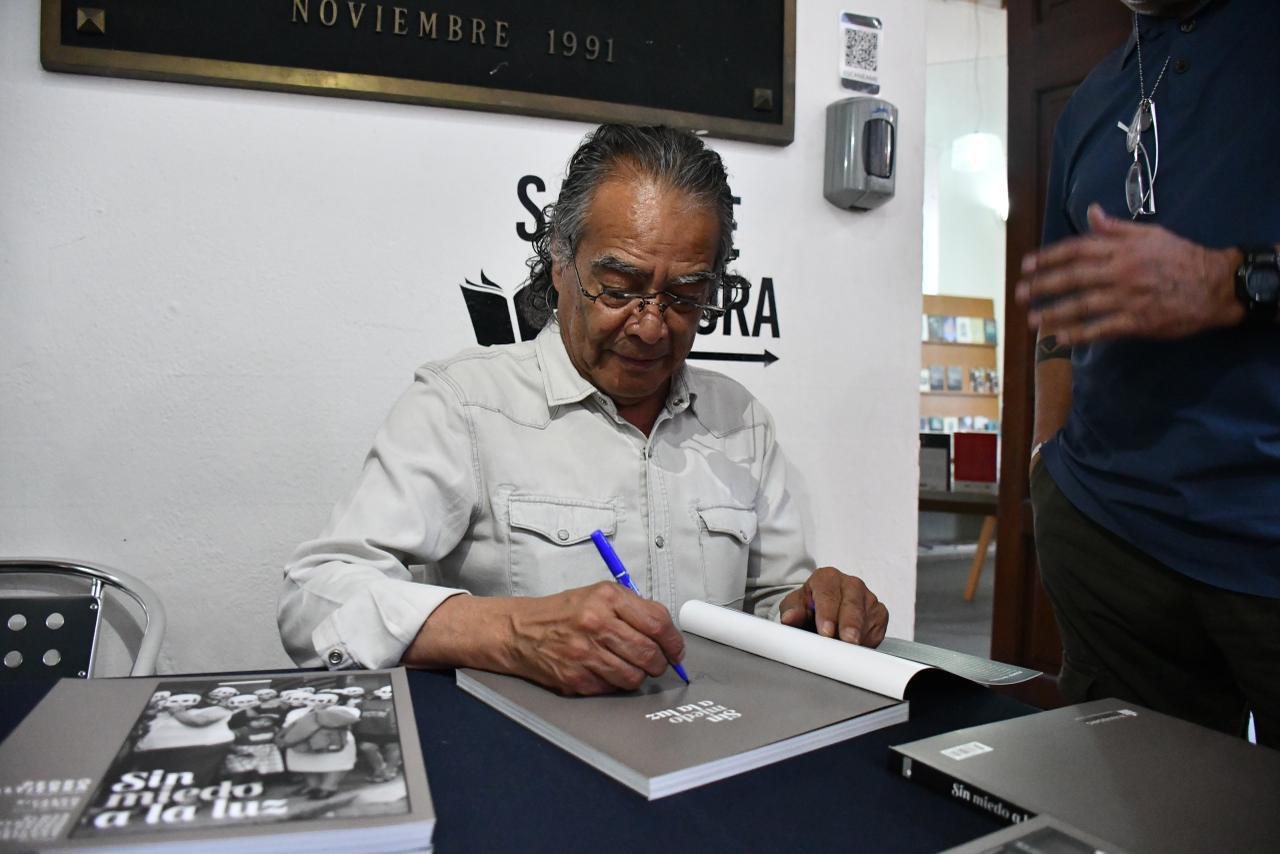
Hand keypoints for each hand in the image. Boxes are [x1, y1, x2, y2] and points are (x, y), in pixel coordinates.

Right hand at [407, 583, 684, 695]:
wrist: (519, 630)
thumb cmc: (563, 612)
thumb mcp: (598, 595)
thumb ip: (633, 609)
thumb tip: (667, 633)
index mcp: (607, 597)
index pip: (658, 622)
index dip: (673, 641)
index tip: (676, 650)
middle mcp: (596, 623)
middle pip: (649, 653)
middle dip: (660, 663)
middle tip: (657, 663)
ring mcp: (585, 653)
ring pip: (634, 676)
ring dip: (639, 675)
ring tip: (630, 667)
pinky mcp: (575, 678)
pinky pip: (612, 688)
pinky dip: (615, 683)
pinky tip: (606, 671)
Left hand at [778, 567, 887, 646]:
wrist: (822, 611)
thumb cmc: (809, 607)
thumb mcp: (795, 607)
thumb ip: (792, 612)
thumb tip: (790, 618)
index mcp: (827, 578)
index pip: (828, 594)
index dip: (827, 614)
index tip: (826, 632)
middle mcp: (850, 584)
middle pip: (852, 604)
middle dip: (850, 624)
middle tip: (846, 641)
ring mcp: (867, 597)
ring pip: (867, 617)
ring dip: (858, 635)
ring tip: (847, 648)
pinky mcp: (879, 613)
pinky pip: (877, 628)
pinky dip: (868, 640)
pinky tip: (856, 644)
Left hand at [1015, 204, 1241, 345]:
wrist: (1217, 284)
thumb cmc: (1182, 257)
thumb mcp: (1151, 234)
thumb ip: (1116, 227)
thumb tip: (1091, 212)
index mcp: (1122, 249)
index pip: (1076, 249)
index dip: (1048, 257)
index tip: (1026, 266)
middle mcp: (1120, 271)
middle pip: (1073, 277)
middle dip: (1043, 286)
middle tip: (1019, 294)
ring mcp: (1128, 297)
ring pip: (1084, 304)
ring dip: (1055, 313)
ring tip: (1033, 320)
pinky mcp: (1138, 321)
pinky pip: (1103, 328)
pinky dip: (1081, 333)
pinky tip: (1061, 338)